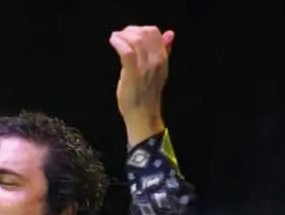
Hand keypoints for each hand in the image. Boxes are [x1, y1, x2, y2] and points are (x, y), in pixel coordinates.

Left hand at [109, 25, 173, 144]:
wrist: (143, 116)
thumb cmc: (146, 94)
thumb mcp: (158, 70)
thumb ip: (163, 51)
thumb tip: (170, 34)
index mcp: (163, 59)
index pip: (154, 32)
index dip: (140, 29)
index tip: (129, 34)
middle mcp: (156, 61)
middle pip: (144, 33)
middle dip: (129, 31)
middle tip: (120, 36)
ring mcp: (145, 68)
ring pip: (135, 40)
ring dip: (122, 36)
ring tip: (115, 38)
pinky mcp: (133, 74)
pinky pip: (126, 51)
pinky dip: (118, 43)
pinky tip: (113, 41)